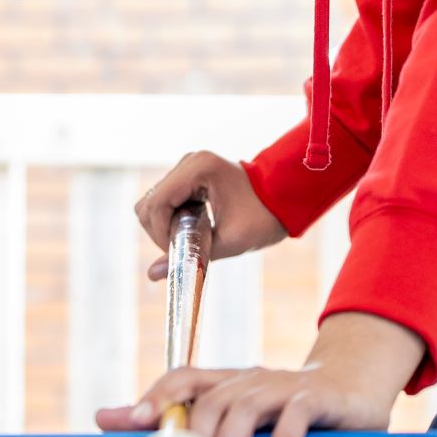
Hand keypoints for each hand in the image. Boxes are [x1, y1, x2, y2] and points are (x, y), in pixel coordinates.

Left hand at [95, 312, 425, 436]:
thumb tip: (101, 419)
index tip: (134, 422)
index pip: (185, 377)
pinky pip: (294, 420)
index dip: (158, 394)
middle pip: (211, 398)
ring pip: (246, 406)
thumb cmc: (285, 411)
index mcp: (228, 382)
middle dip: (191, 430)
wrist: (356, 387)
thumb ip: (178, 420)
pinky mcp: (317, 399)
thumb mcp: (236, 416)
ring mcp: (284, 387)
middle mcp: (251, 379)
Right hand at [135, 151, 286, 281]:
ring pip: (153, 202)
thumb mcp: (230, 241)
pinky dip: (172, 218)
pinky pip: (165, 199)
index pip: (156, 205)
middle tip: (186, 247)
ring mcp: (188, 166)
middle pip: (149, 203)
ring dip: (165, 225)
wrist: (287, 197)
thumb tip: (152, 274)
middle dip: (160, 231)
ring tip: (193, 237)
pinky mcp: (189, 174)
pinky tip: (194, 227)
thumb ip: (191, 257)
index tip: (178, 252)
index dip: (160, 234)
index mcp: (198, 169)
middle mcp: (189, 161)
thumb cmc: (264, 217)